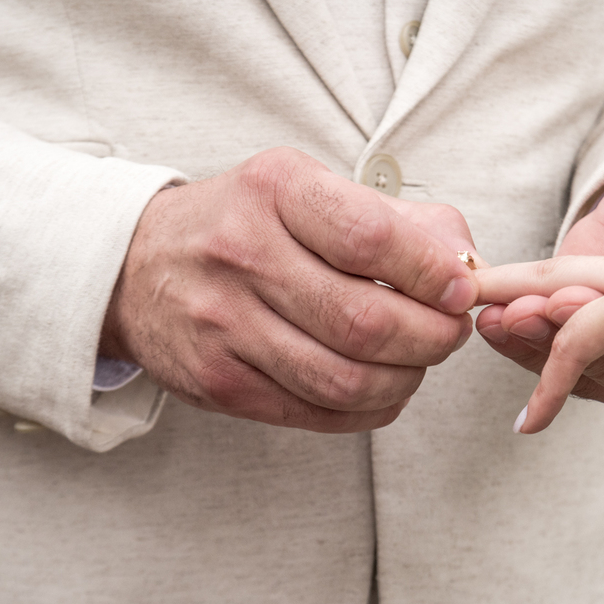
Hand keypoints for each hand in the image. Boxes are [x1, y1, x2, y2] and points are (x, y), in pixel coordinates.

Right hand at [100, 147, 478, 432]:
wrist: (135, 267)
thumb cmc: (246, 225)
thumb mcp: (310, 191)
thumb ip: (398, 221)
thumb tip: (469, 266)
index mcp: (274, 191)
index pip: (372, 239)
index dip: (432, 274)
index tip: (461, 290)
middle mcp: (241, 255)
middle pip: (366, 322)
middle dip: (432, 337)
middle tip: (450, 333)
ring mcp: (223, 326)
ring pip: (346, 379)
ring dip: (406, 379)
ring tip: (418, 361)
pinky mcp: (218, 383)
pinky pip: (318, 412)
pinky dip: (369, 407)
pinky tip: (381, 386)